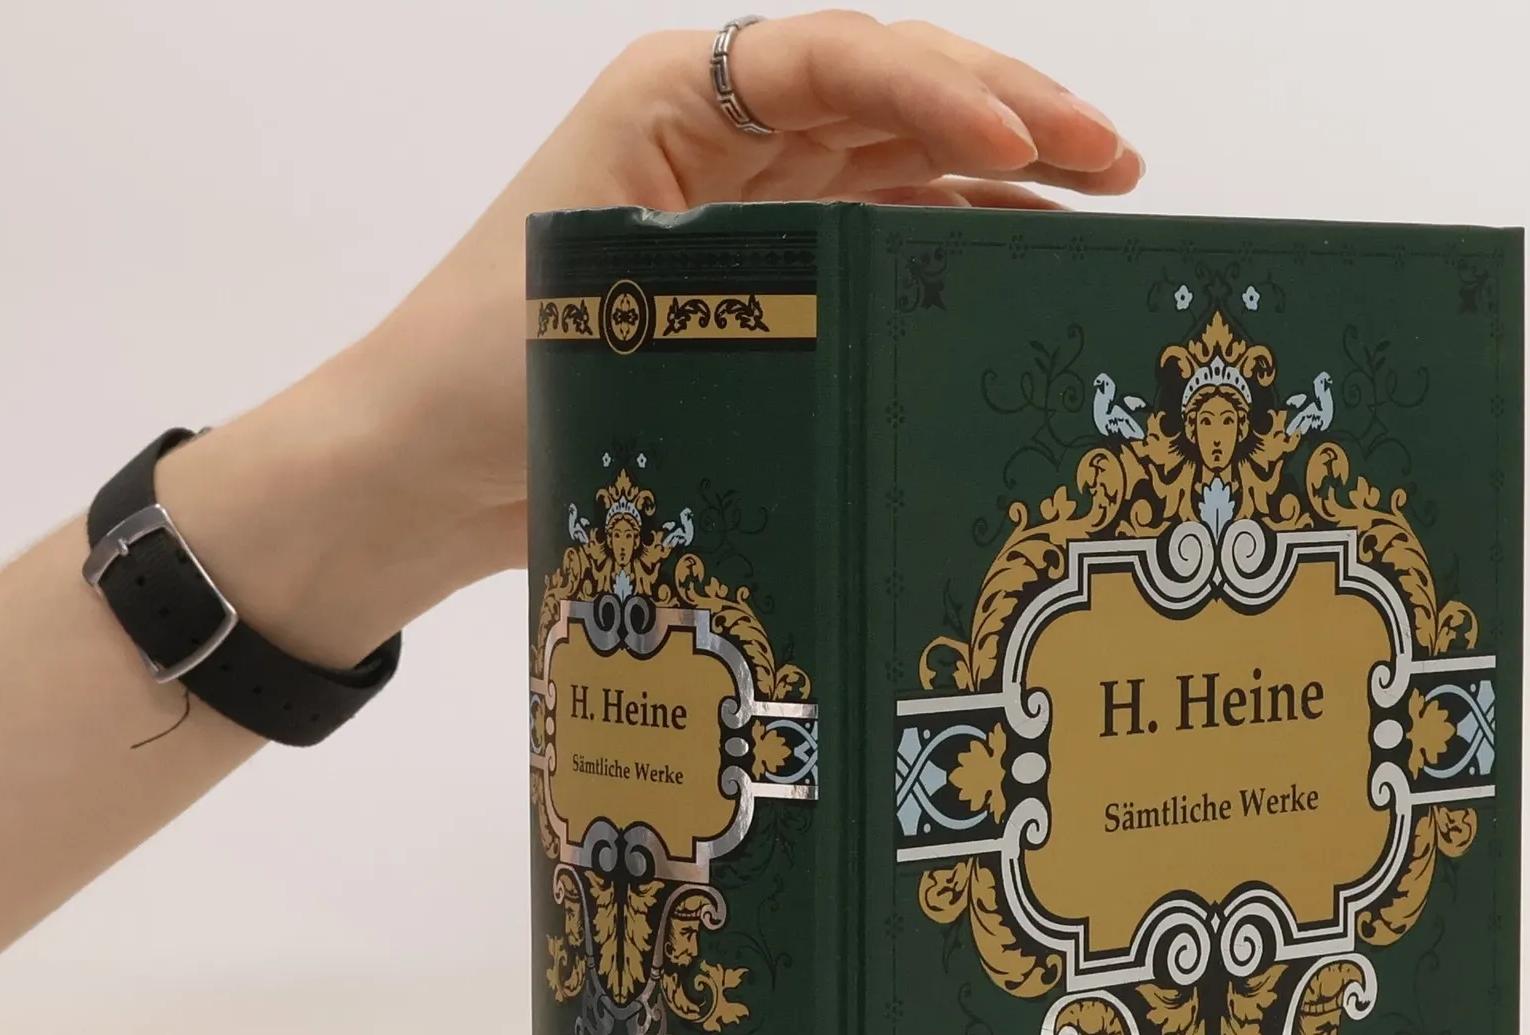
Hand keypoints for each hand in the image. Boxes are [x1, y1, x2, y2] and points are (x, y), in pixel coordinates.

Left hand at [162, 14, 1142, 662]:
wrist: (413, 477)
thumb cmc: (474, 383)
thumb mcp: (606, 304)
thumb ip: (740, 275)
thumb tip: (885, 290)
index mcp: (667, 107)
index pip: (830, 62)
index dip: (940, 89)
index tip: (1025, 139)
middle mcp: (712, 139)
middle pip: (886, 92)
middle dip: (1008, 113)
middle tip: (1116, 156)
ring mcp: (738, 207)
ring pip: (894, 158)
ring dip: (997, 172)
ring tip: (1101, 198)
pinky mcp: (752, 281)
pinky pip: (870, 236)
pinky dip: (945, 241)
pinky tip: (1015, 259)